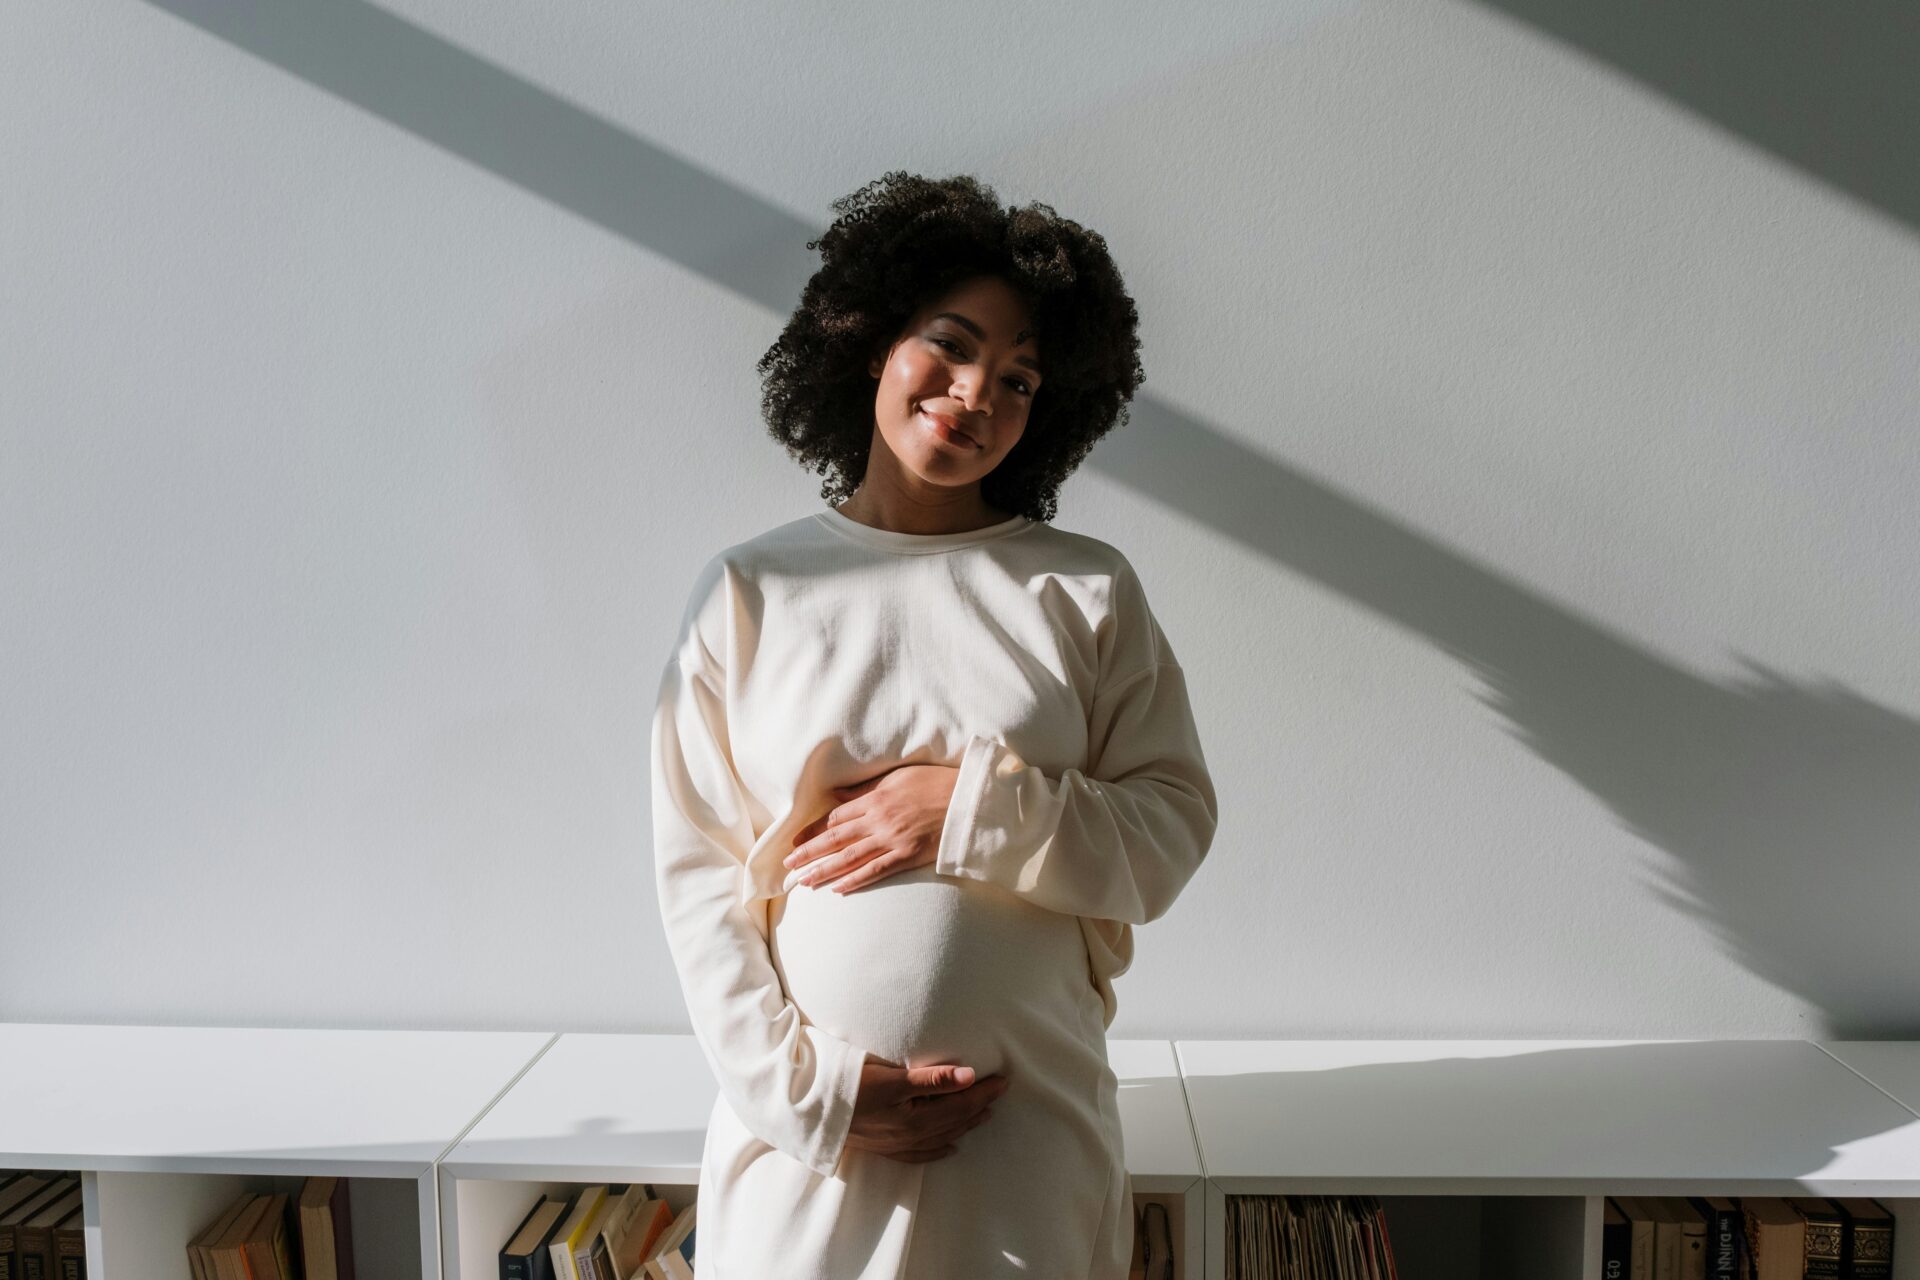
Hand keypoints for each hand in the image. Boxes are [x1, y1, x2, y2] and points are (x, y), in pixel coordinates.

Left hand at [783, 764, 959, 893]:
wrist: (967, 799)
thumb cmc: (934, 782)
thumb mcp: (897, 776)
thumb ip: (865, 789)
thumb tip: (836, 794)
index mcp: (875, 798)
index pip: (835, 817)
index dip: (813, 831)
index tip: (795, 842)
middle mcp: (879, 820)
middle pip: (836, 839)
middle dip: (810, 853)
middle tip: (788, 865)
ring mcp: (893, 840)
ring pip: (851, 858)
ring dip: (826, 870)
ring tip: (805, 881)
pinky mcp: (908, 855)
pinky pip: (877, 871)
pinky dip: (856, 880)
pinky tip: (839, 889)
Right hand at [844, 1055, 1008, 1163]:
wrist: (813, 1114)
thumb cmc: (851, 1088)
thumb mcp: (893, 1078)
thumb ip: (932, 1079)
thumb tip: (969, 1076)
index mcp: (918, 1118)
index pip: (961, 1103)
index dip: (983, 1092)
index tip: (1003, 1080)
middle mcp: (912, 1136)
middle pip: (955, 1120)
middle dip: (979, 1105)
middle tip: (999, 1091)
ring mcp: (899, 1144)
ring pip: (942, 1136)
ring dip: (965, 1124)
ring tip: (983, 1114)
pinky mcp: (885, 1147)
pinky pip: (921, 1154)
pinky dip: (939, 1150)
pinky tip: (949, 1147)